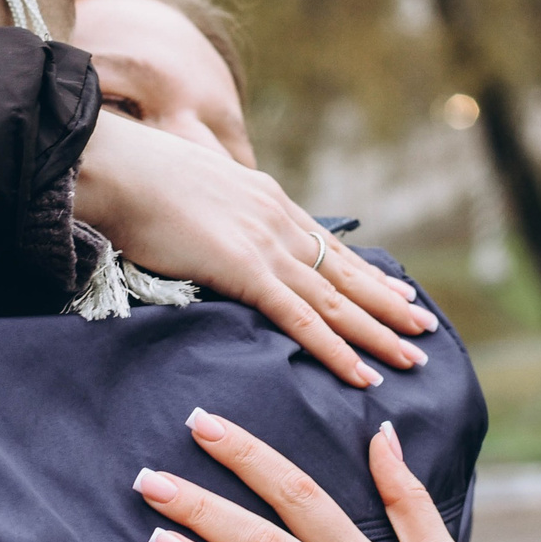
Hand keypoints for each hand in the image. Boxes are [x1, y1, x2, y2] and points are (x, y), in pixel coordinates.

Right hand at [76, 111, 437, 388]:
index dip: (365, 273)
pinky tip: (361, 375)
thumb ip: (214, 207)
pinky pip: (303, 320)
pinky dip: (336, 350)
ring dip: (378, 334)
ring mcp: (267, 245)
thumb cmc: (137, 175)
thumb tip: (209, 224)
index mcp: (268, 198)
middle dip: (388, 305)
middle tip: (424, 329)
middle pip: (345, 273)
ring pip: (337, 301)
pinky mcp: (247, 271)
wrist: (116, 166)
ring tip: (411, 358)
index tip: (396, 291)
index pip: (328, 245)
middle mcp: (279, 221)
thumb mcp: (191, 184)